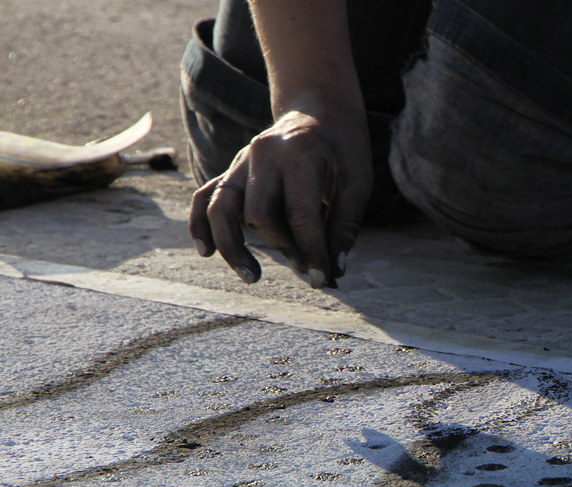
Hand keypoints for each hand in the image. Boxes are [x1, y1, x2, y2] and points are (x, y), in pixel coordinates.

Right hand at [189, 108, 371, 287]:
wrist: (320, 109)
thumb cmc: (343, 147)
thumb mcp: (357, 183)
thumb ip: (344, 226)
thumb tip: (333, 272)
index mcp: (299, 154)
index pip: (299, 214)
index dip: (311, 252)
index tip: (321, 279)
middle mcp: (263, 155)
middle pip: (260, 215)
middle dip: (283, 248)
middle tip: (306, 266)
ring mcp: (241, 161)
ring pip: (222, 208)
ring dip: (233, 247)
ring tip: (253, 277)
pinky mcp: (232, 170)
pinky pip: (205, 197)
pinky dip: (200, 225)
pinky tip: (207, 252)